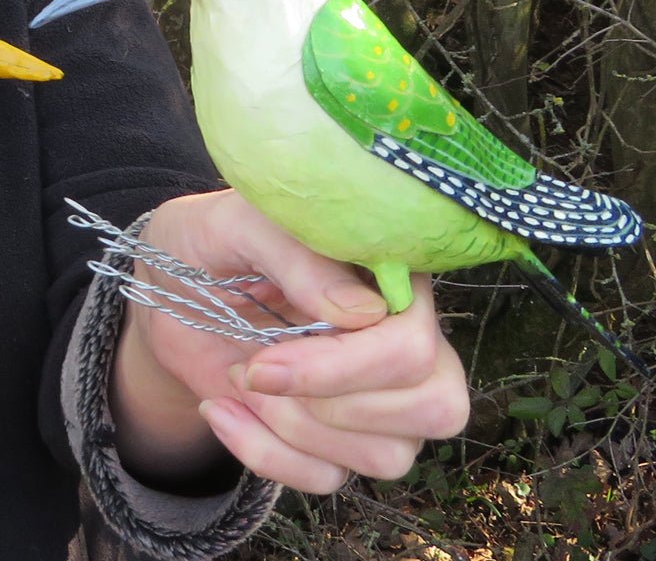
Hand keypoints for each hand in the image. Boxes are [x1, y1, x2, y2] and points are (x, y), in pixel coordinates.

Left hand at [109, 189, 468, 493]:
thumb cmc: (213, 239)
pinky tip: (224, 410)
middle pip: (430, 405)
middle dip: (326, 405)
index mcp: (391, 274)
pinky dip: (269, 456)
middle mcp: (402, 335)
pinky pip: (330, 478)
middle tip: (249, 371)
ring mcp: (379, 392)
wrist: (173, 287)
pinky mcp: (338, 432)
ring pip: (390, 454)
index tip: (264, 364)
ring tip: (235, 382)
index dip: (345, 368)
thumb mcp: (240, 228)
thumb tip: (364, 313)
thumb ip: (301, 260)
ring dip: (296, 433)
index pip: (414, 343)